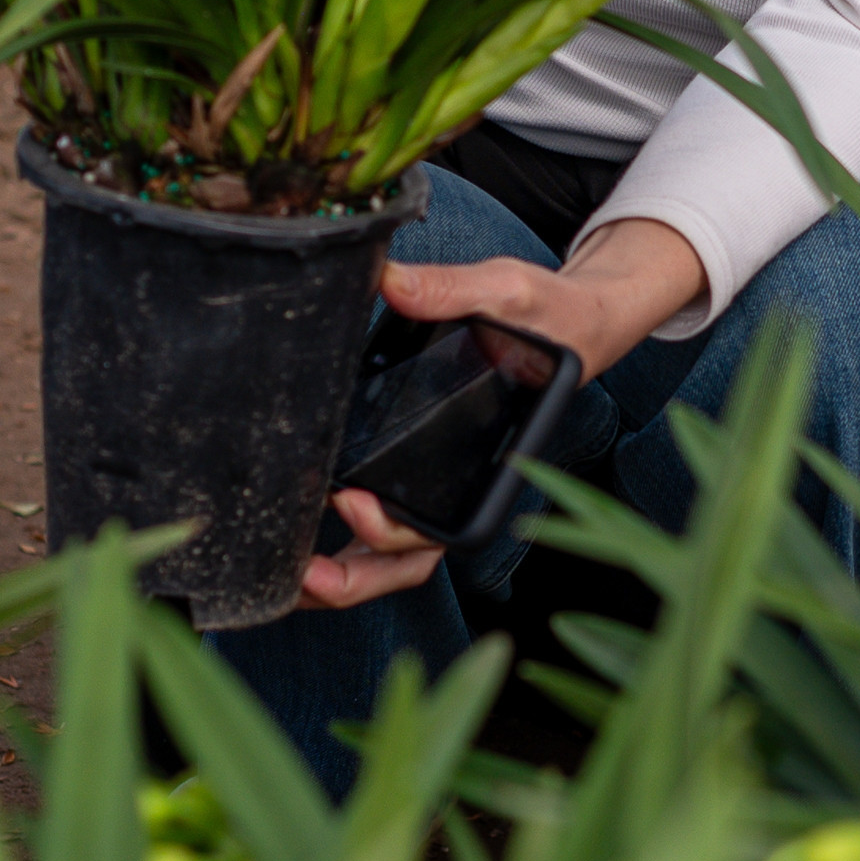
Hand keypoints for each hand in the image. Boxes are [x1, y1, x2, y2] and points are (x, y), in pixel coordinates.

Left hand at [293, 218, 708, 612]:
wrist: (573, 319)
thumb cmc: (548, 315)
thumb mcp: (508, 291)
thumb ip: (450, 290)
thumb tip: (391, 281)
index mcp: (493, 462)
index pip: (442, 525)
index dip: (391, 528)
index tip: (346, 502)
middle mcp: (465, 487)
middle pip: (409, 560)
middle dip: (353, 579)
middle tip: (303, 576)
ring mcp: (441, 487)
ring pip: (392, 557)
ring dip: (343, 577)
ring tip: (287, 578)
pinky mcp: (422, 472)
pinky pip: (385, 523)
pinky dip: (344, 542)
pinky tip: (297, 533)